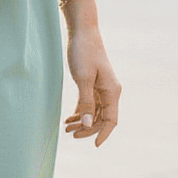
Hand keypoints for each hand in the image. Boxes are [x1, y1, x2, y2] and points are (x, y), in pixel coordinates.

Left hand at [63, 22, 120, 145]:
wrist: (82, 32)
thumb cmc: (83, 52)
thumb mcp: (83, 79)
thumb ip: (85, 102)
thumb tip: (87, 124)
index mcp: (111, 92)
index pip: (111, 120)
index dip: (103, 134)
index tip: (93, 145)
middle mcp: (110, 92)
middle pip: (101, 118)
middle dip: (87, 128)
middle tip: (69, 134)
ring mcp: (102, 88)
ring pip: (94, 112)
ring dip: (81, 121)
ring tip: (66, 128)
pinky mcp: (93, 84)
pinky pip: (89, 104)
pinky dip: (80, 112)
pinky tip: (69, 118)